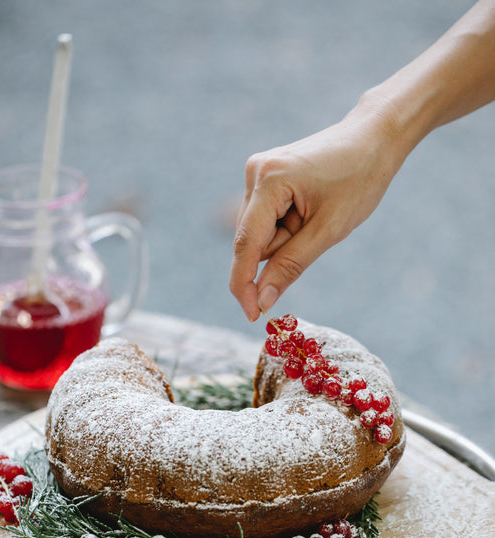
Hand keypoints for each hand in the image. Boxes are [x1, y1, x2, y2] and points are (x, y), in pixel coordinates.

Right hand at [229, 106, 400, 321]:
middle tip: (318, 231)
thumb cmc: (359, 180)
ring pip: (260, 233)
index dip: (245, 285)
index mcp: (268, 180)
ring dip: (286, 239)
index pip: (245, 245)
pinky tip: (310, 210)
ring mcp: (258, 173)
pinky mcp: (265, 177)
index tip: (253, 316)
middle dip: (281, 250)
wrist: (375, 137)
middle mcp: (254, 173)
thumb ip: (291, 266)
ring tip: (318, 215)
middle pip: (253, 240)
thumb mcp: (328, 231)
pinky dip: (286, 227)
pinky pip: (266, 220)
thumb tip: (262, 301)